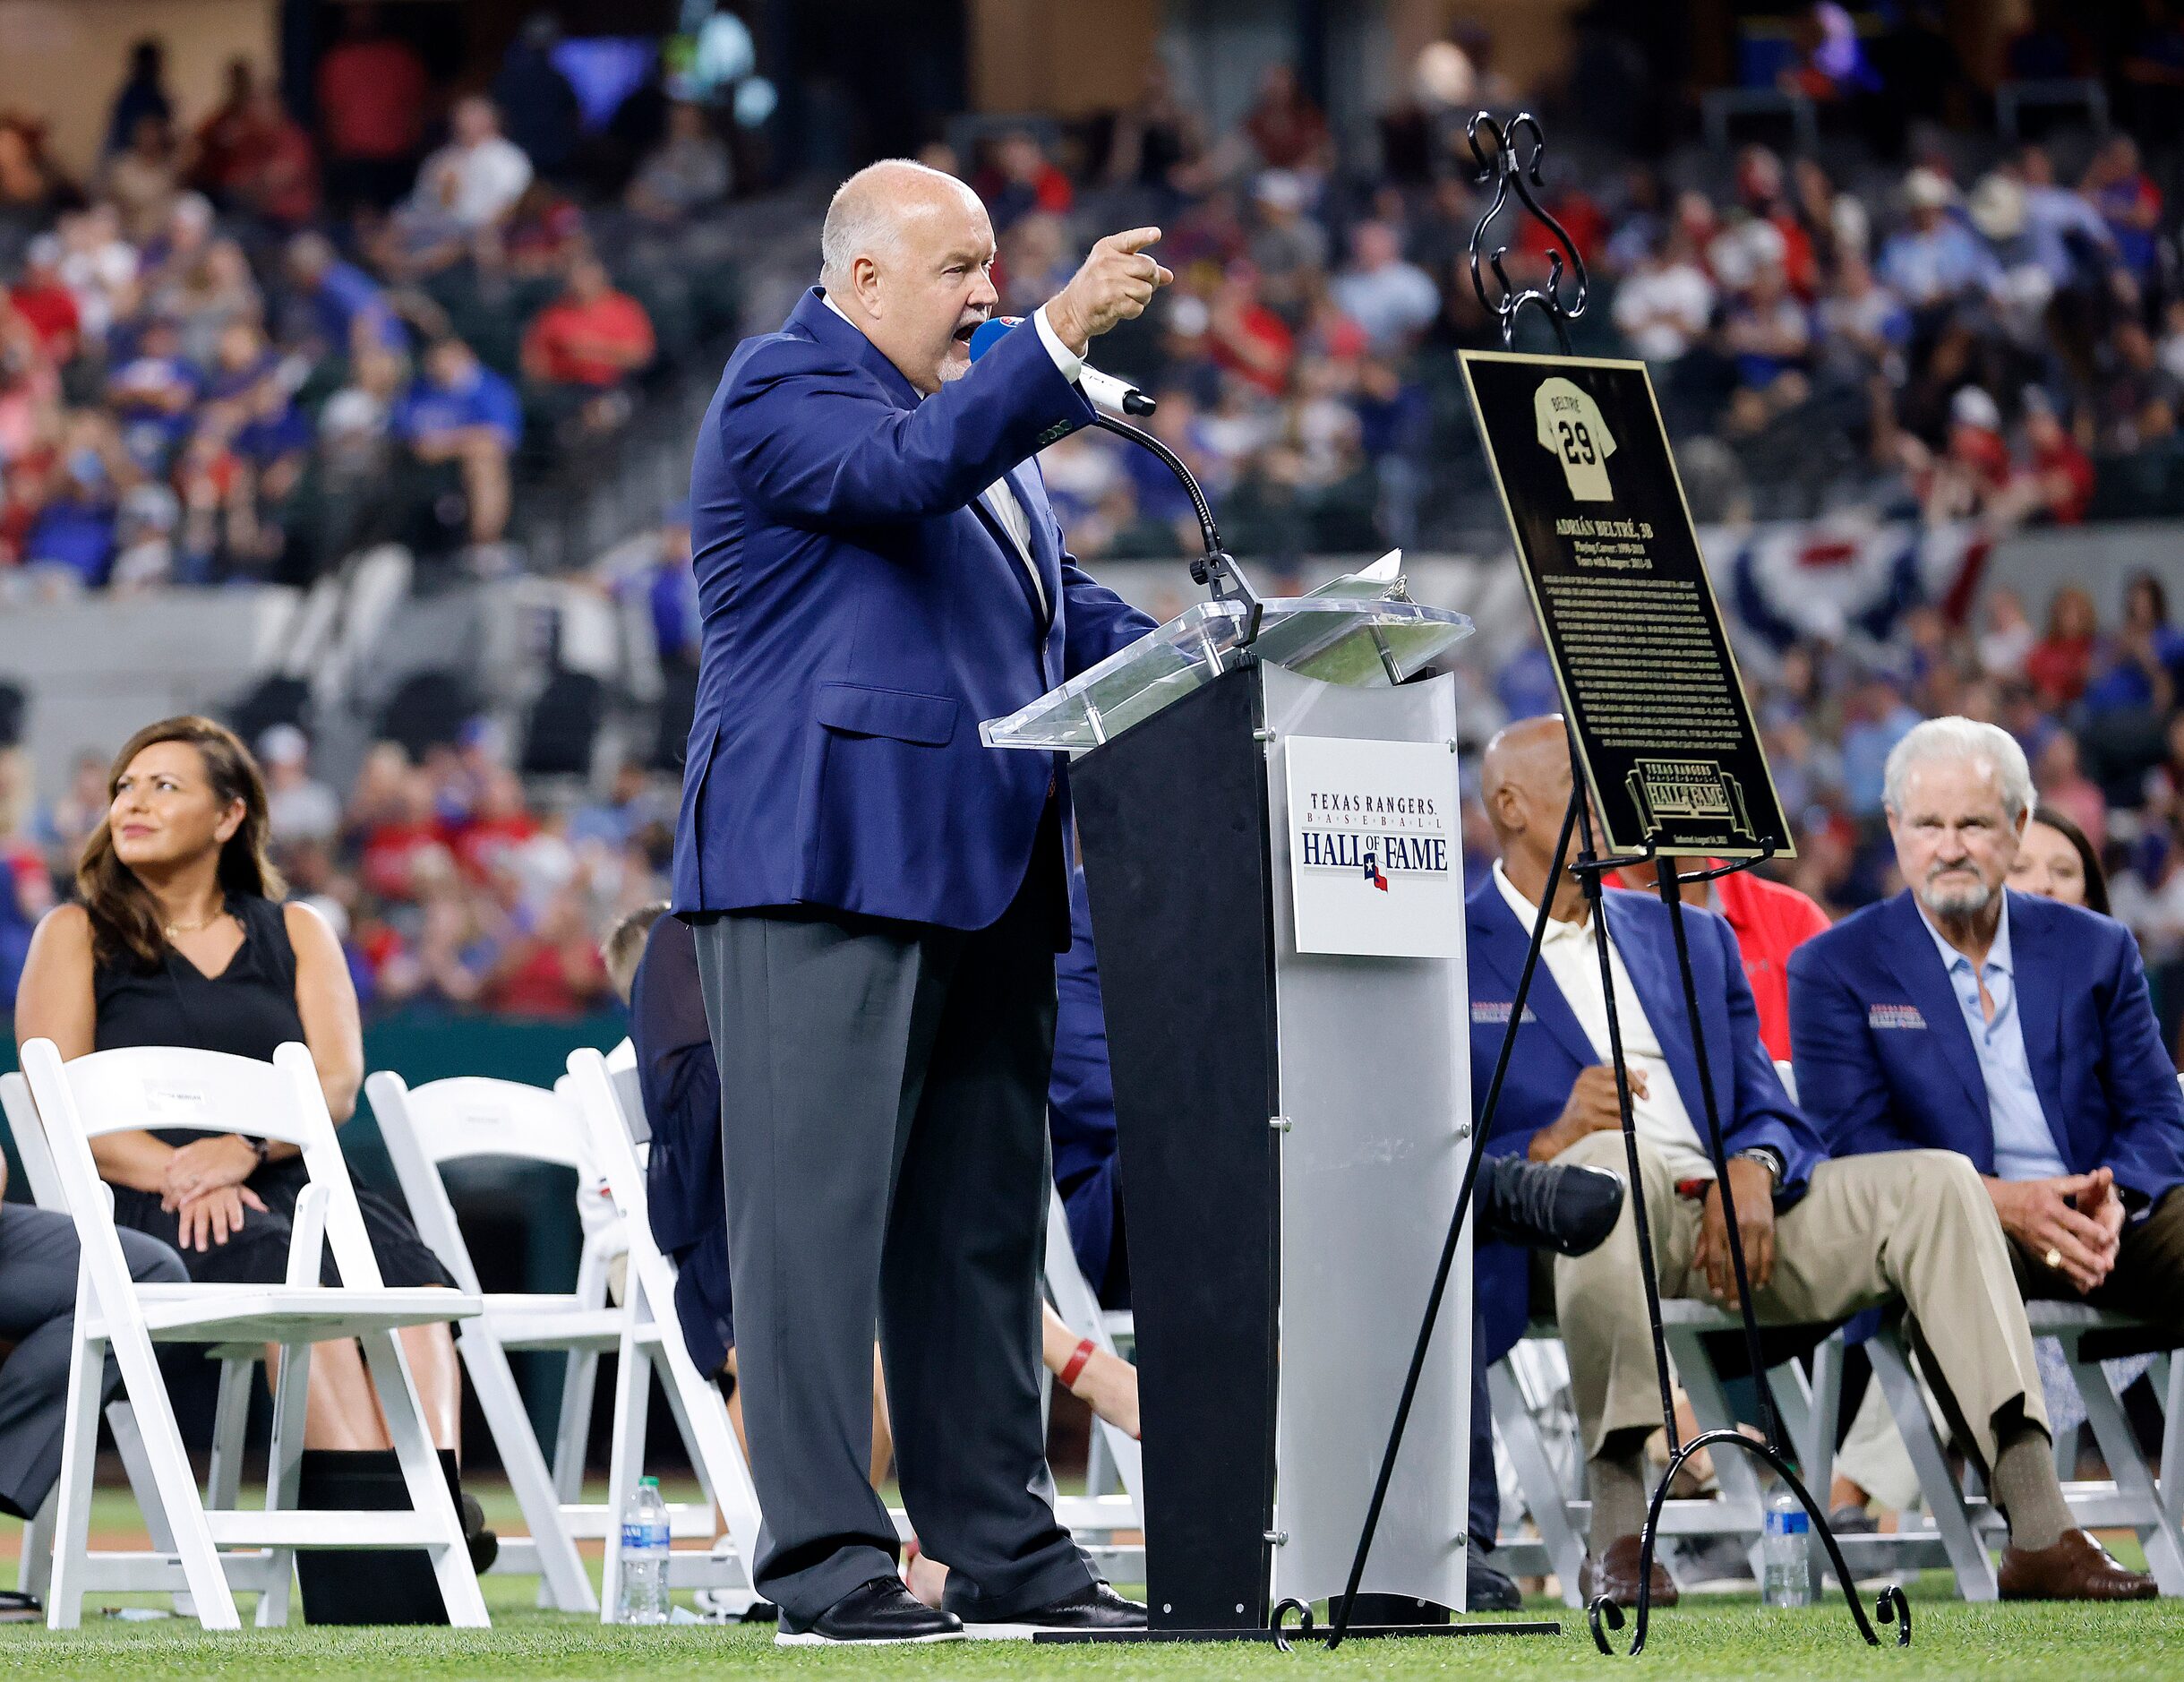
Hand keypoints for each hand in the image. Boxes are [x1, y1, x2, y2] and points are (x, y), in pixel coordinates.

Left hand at [160, 1135, 260, 1211]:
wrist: (244, 1146)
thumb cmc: (226, 1147)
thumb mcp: (201, 1145)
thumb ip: (184, 1154)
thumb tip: (169, 1164)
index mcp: (190, 1155)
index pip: (170, 1172)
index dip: (165, 1184)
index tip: (164, 1193)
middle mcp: (193, 1163)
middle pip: (172, 1181)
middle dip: (167, 1194)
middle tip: (165, 1205)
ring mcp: (202, 1171)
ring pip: (181, 1186)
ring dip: (173, 1199)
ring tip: (170, 1208)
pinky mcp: (213, 1179)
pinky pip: (196, 1191)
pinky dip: (188, 1198)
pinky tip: (183, 1205)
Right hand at [173, 1183, 268, 1251]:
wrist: (201, 1169)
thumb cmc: (224, 1184)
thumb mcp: (238, 1187)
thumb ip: (250, 1199)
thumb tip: (265, 1210)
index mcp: (228, 1194)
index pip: (234, 1207)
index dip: (235, 1216)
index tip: (238, 1228)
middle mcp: (213, 1198)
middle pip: (217, 1214)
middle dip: (219, 1227)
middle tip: (221, 1241)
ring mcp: (199, 1202)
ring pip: (200, 1219)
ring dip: (200, 1234)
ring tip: (202, 1248)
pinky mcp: (186, 1206)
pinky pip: (184, 1220)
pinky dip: (183, 1232)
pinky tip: (185, 1244)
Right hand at [1045, 228, 1172, 353]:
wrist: (1074, 309)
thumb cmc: (1099, 286)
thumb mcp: (1115, 269)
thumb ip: (1141, 269)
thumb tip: (1169, 276)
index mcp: (1107, 248)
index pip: (1130, 240)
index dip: (1144, 236)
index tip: (1157, 234)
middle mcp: (1106, 262)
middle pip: (1148, 267)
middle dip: (1152, 279)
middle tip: (1145, 285)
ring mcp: (1106, 281)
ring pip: (1145, 290)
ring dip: (1143, 298)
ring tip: (1128, 298)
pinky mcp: (1108, 300)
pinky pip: (1137, 306)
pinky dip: (1134, 310)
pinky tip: (1121, 308)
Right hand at [1530, 1064, 1644, 1161]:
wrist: (1562, 1133)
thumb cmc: (1585, 1112)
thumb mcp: (1600, 1092)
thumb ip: (1621, 1082)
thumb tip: (1644, 1073)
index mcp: (1588, 1073)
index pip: (1621, 1070)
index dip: (1637, 1082)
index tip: (1646, 1096)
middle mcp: (1585, 1083)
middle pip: (1623, 1087)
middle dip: (1629, 1102)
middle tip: (1621, 1112)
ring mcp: (1585, 1100)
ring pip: (1621, 1105)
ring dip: (1623, 1116)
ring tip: (1611, 1120)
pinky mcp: (1588, 1117)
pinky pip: (1617, 1121)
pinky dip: (1618, 1127)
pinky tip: (1607, 1128)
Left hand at [1693, 1157, 1777, 1307]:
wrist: (1749, 1175)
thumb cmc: (1723, 1193)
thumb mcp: (1707, 1212)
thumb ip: (1703, 1241)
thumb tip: (1698, 1267)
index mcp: (1717, 1223)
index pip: (1715, 1257)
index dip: (1715, 1278)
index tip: (1715, 1293)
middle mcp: (1736, 1228)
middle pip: (1735, 1264)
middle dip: (1733, 1287)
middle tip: (1732, 1305)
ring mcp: (1755, 1229)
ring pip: (1753, 1263)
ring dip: (1748, 1284)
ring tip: (1744, 1299)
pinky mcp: (1769, 1229)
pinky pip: (1768, 1256)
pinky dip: (1765, 1272)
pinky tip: (1761, 1284)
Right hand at [1987, 1170, 2120, 1293]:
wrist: (1998, 1205)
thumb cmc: (2028, 1193)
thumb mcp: (2050, 1184)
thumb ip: (2076, 1183)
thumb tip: (2098, 1176)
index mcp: (2051, 1210)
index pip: (2075, 1223)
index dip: (2093, 1231)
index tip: (2110, 1238)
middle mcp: (2046, 1229)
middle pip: (2069, 1247)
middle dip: (2088, 1258)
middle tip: (2105, 1266)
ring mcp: (2040, 1243)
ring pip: (2062, 1261)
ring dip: (2079, 1272)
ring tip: (2096, 1281)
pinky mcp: (2037, 1252)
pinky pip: (2053, 1266)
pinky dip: (2067, 1277)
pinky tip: (2080, 1285)